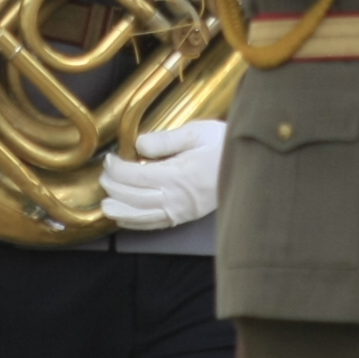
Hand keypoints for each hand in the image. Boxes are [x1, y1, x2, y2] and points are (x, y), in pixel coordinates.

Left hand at [100, 119, 225, 230]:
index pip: (137, 176)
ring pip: (143, 216)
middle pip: (135, 197)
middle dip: (114, 186)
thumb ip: (166, 140)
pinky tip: (126, 218)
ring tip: (105, 205)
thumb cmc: (225, 146)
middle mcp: (178, 198)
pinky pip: (155, 224)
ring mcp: (182, 211)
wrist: (253, 168)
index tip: (110, 159)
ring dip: (121, 211)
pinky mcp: (185, 217)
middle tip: (105, 174)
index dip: (117, 169)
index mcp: (179, 175)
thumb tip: (139, 145)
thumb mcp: (198, 133)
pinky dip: (137, 223)